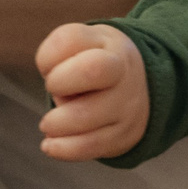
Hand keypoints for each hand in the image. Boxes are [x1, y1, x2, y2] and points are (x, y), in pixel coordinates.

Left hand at [34, 23, 149, 161]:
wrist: (139, 84)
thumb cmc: (92, 61)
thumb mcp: (79, 45)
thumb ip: (58, 53)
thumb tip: (56, 91)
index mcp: (106, 43)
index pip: (71, 39)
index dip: (48, 56)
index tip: (48, 67)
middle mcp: (123, 71)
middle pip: (90, 70)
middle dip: (58, 83)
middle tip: (52, 90)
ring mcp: (127, 105)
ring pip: (86, 116)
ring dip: (57, 122)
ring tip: (49, 124)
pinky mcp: (123, 135)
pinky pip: (91, 145)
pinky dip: (64, 149)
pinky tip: (50, 146)